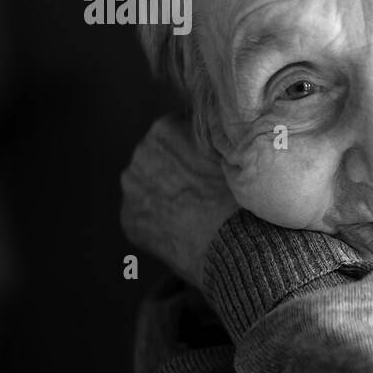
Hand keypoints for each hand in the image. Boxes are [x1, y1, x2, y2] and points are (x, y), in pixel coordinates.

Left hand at [120, 114, 237, 288]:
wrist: (238, 243)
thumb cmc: (242, 194)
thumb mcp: (237, 151)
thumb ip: (218, 138)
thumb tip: (220, 135)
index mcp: (165, 129)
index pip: (180, 129)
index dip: (198, 148)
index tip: (212, 162)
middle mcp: (141, 154)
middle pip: (160, 157)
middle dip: (178, 170)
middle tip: (206, 188)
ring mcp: (132, 189)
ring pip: (150, 186)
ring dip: (168, 194)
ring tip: (197, 210)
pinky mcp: (129, 220)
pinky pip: (146, 215)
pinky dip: (161, 221)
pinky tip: (185, 228)